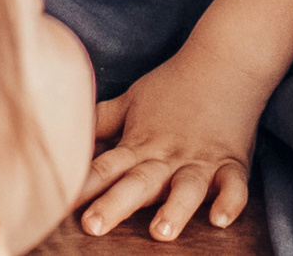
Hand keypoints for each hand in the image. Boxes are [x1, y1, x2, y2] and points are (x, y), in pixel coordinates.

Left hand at [77, 44, 269, 239]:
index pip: (106, 167)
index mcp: (140, 144)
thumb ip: (101, 122)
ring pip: (186, 189)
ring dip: (174, 209)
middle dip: (116, 204)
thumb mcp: (131, 102)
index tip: (59, 201)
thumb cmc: (173, 85)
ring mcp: (200, 161)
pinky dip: (230, 202)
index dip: (82, 183)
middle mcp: (167, 157)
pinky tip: (220, 220)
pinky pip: (234, 186)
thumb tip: (64, 130)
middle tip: (94, 225)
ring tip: (161, 231)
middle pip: (138, 182)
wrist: (223, 62)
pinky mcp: (232, 163)